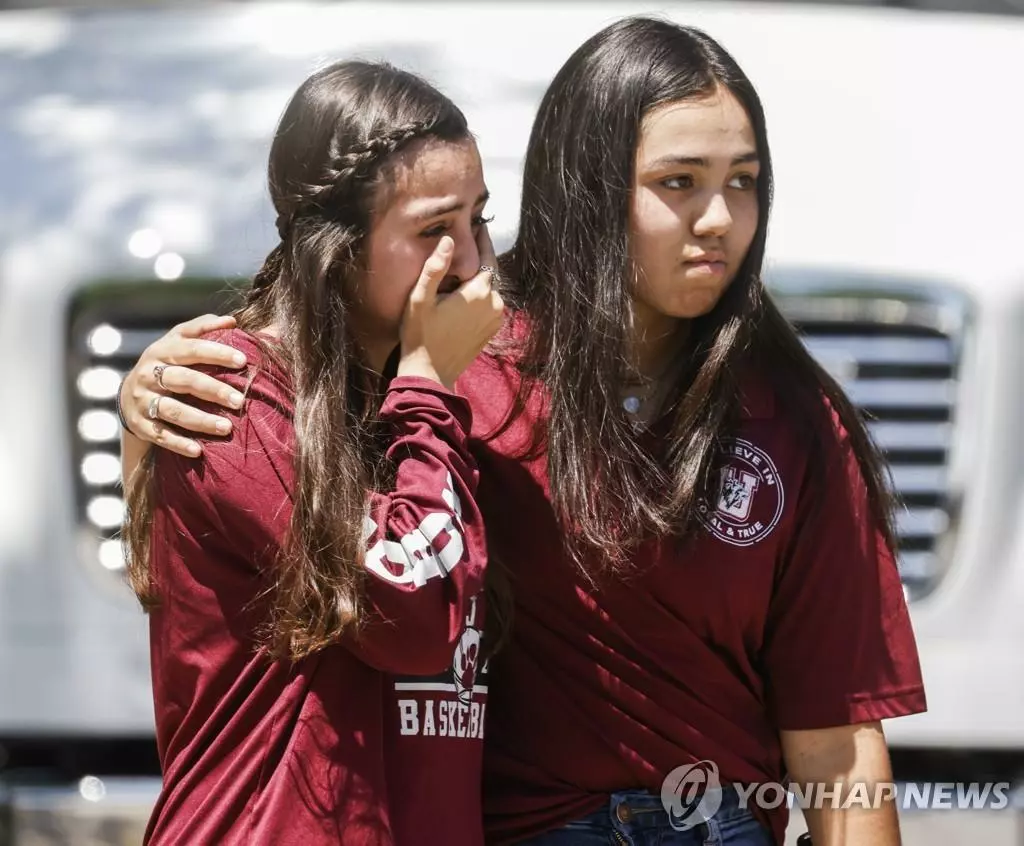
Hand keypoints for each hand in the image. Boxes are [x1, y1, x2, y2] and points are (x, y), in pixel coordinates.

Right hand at [120, 313, 247, 456]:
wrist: (130, 392)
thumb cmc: (168, 363)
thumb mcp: (178, 341)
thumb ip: (203, 328)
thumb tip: (232, 321)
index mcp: (163, 350)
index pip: (192, 348)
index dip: (217, 352)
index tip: (243, 360)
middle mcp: (150, 373)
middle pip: (184, 380)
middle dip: (214, 390)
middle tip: (240, 401)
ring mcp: (143, 399)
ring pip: (173, 410)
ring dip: (200, 420)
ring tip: (227, 428)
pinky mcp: (140, 423)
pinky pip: (160, 435)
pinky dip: (179, 443)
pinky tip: (199, 451)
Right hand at [397, 226, 504, 388]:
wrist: (430, 373)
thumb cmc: (420, 335)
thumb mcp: (420, 299)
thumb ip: (435, 268)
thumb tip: (449, 240)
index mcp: (479, 292)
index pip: (487, 257)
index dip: (483, 240)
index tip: (479, 225)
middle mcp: (494, 304)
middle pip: (489, 273)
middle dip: (479, 259)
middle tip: (470, 241)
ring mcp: (496, 319)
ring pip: (490, 289)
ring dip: (478, 279)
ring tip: (463, 269)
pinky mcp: (492, 330)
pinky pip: (489, 304)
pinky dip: (480, 296)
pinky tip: (464, 294)